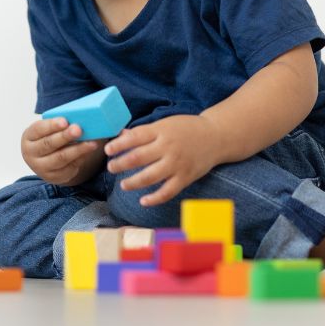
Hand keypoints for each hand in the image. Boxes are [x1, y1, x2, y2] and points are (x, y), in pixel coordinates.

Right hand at [21, 117, 102, 185]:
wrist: (46, 160)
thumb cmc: (50, 137)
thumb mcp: (49, 130)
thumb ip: (60, 124)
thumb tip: (80, 118)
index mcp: (28, 137)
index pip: (39, 129)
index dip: (52, 125)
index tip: (65, 121)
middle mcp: (30, 154)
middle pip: (49, 144)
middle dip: (65, 136)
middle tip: (79, 129)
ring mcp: (41, 168)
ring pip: (61, 158)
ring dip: (78, 149)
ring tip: (92, 143)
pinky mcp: (54, 177)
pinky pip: (69, 167)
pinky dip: (81, 158)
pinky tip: (89, 151)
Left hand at [103, 114, 219, 206]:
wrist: (216, 136)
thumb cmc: (187, 128)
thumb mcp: (165, 124)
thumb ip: (144, 131)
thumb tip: (121, 135)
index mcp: (161, 131)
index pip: (134, 138)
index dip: (118, 145)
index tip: (107, 150)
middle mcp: (168, 147)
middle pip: (138, 158)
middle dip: (120, 164)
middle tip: (111, 168)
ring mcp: (176, 164)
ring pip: (149, 177)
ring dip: (132, 182)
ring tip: (123, 184)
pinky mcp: (185, 177)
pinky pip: (167, 192)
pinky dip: (154, 198)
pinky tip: (143, 201)